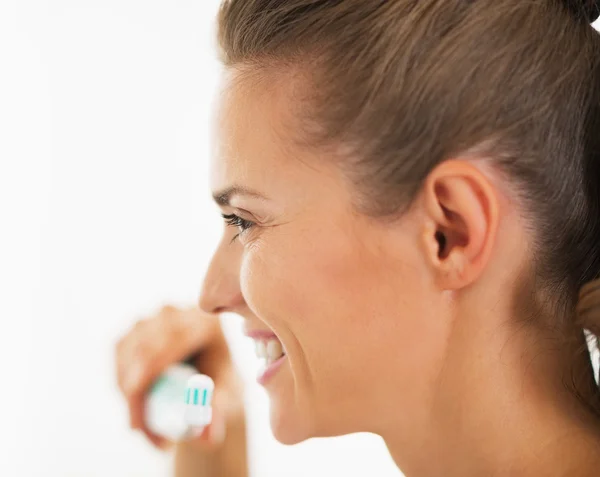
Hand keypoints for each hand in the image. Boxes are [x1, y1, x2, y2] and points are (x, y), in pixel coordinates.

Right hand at [115, 305, 243, 449]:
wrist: (207, 374)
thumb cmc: (219, 383)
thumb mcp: (224, 396)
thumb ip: (218, 411)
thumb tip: (208, 436)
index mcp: (203, 321)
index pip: (172, 340)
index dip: (150, 372)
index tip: (136, 407)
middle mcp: (173, 313)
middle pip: (144, 348)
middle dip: (137, 395)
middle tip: (141, 431)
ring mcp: (149, 319)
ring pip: (127, 360)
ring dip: (132, 398)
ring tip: (153, 429)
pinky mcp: (131, 332)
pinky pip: (118, 364)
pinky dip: (125, 390)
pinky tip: (144, 403)